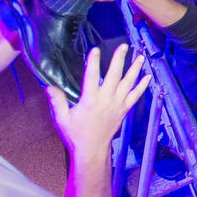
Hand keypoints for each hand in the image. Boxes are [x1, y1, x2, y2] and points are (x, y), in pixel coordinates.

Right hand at [47, 45, 149, 159]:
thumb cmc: (76, 134)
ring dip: (135, 69)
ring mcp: (117, 104)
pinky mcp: (124, 110)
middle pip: (115, 75)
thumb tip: (49, 86)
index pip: (92, 76)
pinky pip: (135, 96)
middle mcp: (106, 99)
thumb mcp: (62, 118)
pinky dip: (142, 86)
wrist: (92, 149)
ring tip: (141, 57)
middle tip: (124, 46)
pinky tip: (148, 77)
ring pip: (128, 83)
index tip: (95, 49)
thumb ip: (57, 101)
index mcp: (90, 100)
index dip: (94, 62)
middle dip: (119, 59)